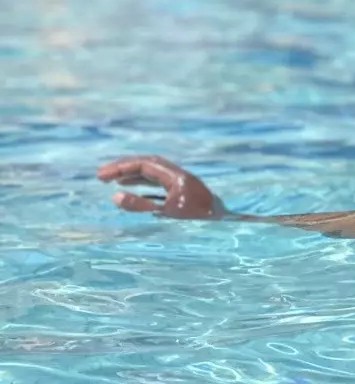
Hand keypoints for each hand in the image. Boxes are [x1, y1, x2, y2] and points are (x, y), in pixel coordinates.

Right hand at [97, 155, 225, 219]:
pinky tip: (128, 188)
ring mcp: (179, 181)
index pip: (143, 164)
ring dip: (129, 173)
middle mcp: (177, 174)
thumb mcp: (167, 212)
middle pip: (145, 164)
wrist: (225, 220)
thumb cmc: (198, 217)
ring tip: (109, 179)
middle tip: (100, 174)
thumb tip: (114, 197)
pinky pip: (155, 181)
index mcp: (175, 175)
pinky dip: (139, 182)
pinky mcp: (180, 189)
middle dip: (122, 167)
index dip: (121, 168)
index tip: (101, 175)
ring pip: (150, 171)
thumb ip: (141, 205)